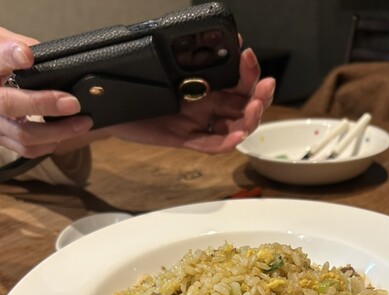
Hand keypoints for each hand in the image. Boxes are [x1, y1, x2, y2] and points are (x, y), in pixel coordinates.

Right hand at [0, 27, 92, 157]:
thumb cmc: (0, 64)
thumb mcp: (3, 44)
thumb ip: (22, 46)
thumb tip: (51, 58)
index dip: (9, 56)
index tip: (27, 56)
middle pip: (8, 105)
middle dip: (43, 104)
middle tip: (73, 103)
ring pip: (23, 134)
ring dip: (57, 131)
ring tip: (82, 123)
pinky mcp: (2, 139)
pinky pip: (26, 149)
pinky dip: (48, 144)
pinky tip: (64, 135)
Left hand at [106, 47, 275, 152]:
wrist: (108, 102)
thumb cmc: (137, 81)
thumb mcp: (167, 60)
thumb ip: (198, 53)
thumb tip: (228, 37)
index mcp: (208, 85)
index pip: (239, 82)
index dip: (249, 72)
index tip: (249, 57)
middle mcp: (206, 105)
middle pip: (243, 107)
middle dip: (259, 97)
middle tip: (264, 89)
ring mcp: (197, 123)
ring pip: (233, 128)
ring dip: (248, 121)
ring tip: (254, 110)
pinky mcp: (183, 138)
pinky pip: (209, 145)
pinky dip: (225, 142)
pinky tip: (236, 136)